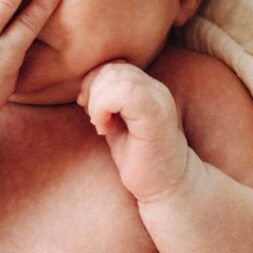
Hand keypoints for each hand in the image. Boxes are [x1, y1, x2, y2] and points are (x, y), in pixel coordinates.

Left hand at [78, 60, 188, 201]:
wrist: (167, 187)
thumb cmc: (139, 159)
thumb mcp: (117, 122)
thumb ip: (106, 100)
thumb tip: (85, 86)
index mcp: (148, 88)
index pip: (114, 65)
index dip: (95, 82)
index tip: (90, 109)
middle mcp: (156, 89)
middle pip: (112, 68)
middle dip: (94, 92)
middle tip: (97, 120)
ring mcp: (158, 101)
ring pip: (116, 77)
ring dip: (98, 102)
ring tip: (103, 126)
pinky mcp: (156, 116)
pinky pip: (123, 94)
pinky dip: (103, 108)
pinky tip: (106, 129)